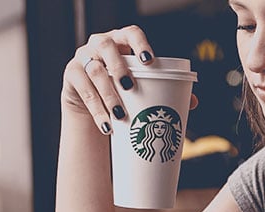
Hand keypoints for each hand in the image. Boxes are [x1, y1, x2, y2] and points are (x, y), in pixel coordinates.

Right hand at [61, 25, 197, 134]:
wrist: (90, 101)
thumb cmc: (123, 89)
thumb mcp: (140, 86)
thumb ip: (164, 90)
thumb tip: (194, 102)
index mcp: (121, 41)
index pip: (130, 33)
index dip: (139, 44)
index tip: (150, 61)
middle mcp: (99, 43)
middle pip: (106, 47)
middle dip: (119, 67)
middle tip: (131, 87)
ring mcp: (83, 57)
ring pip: (95, 71)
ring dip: (109, 95)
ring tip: (121, 116)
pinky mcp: (71, 74)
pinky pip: (83, 90)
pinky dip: (96, 110)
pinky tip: (107, 126)